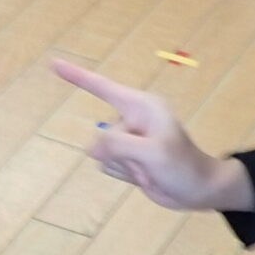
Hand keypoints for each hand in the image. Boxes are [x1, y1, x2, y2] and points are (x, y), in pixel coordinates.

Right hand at [51, 61, 253, 212]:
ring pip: (102, 152)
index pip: (102, 87)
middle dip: (120, 152)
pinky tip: (145, 176)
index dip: (77, 76)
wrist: (200, 191)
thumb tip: (92, 148)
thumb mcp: (151, 152)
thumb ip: (118, 145)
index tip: (54, 63)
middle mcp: (133, 119)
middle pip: (102, 133)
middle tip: (149, 161)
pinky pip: (108, 165)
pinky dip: (124, 174)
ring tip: (149, 169)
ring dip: (123, 166)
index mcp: (141, 107)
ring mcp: (130, 141)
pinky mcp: (128, 159)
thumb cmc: (183, 166)